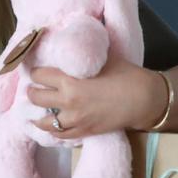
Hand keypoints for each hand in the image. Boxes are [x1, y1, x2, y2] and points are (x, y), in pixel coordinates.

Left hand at [27, 57, 165, 138]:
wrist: (146, 99)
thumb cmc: (126, 75)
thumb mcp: (103, 58)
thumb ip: (83, 55)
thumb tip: (73, 43)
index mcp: (70, 82)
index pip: (40, 75)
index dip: (36, 72)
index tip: (36, 71)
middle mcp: (68, 102)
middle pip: (36, 98)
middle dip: (32, 92)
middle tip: (33, 88)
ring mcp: (75, 120)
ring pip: (44, 121)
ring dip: (37, 115)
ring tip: (35, 110)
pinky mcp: (84, 132)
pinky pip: (60, 135)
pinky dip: (52, 131)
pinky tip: (49, 126)